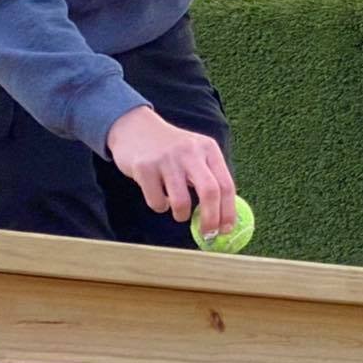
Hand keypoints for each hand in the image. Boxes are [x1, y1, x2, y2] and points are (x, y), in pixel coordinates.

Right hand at [106, 107, 236, 236]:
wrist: (134, 127)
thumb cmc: (170, 148)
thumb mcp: (195, 153)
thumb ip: (209, 177)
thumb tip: (224, 216)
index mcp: (208, 148)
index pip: (226, 184)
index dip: (229, 211)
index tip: (226, 230)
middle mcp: (190, 151)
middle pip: (210, 192)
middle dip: (211, 219)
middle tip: (208, 235)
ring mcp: (166, 158)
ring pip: (181, 202)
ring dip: (181, 215)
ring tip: (179, 212)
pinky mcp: (144, 167)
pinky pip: (157, 201)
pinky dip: (160, 206)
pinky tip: (158, 195)